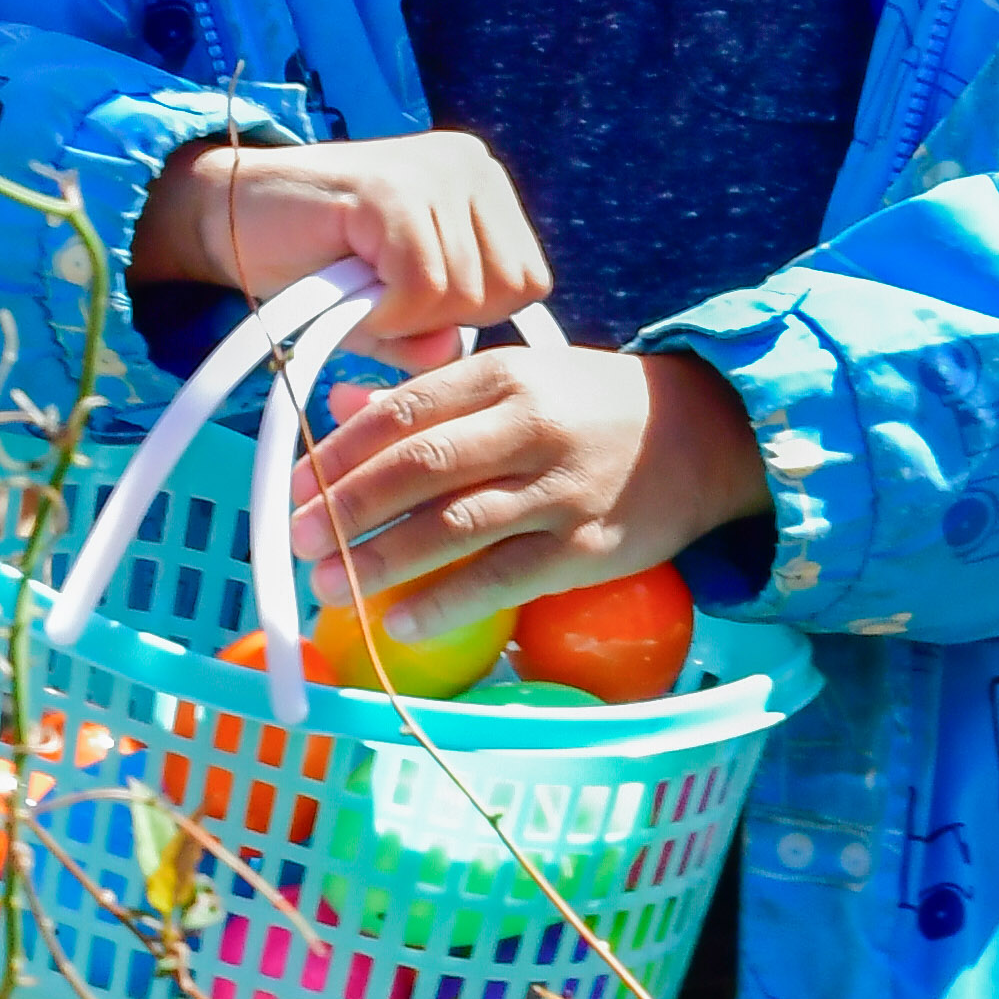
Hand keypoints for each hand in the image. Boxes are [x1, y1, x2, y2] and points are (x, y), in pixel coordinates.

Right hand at [132, 130, 549, 363]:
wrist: (229, 219)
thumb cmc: (314, 264)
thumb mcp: (391, 309)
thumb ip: (434, 335)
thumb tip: (454, 350)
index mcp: (483, 185)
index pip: (529, 280)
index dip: (472, 315)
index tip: (411, 303)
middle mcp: (470, 164)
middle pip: (509, 288)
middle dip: (445, 317)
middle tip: (383, 297)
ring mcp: (434, 169)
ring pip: (466, 291)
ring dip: (407, 316)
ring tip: (359, 286)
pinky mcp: (392, 189)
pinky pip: (423, 286)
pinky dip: (386, 312)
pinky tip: (349, 289)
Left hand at [289, 341, 769, 631]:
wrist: (705, 432)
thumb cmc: (591, 405)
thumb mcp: (518, 378)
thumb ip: (432, 396)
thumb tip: (340, 409)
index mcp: (504, 375)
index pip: (404, 410)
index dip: (340, 452)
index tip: (293, 486)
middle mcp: (530, 426)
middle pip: (419, 466)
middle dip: (346, 507)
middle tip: (294, 541)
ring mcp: (560, 488)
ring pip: (455, 526)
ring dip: (382, 560)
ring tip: (331, 586)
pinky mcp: (587, 546)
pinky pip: (505, 579)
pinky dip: (448, 604)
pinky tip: (402, 623)